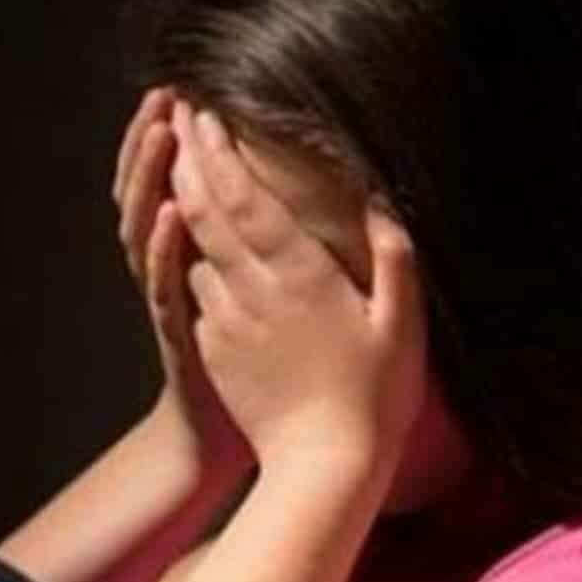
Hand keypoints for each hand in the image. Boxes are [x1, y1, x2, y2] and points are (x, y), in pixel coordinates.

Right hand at [112, 86, 252, 482]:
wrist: (239, 437)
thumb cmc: (268, 366)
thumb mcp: (268, 292)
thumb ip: (276, 243)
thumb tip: (303, 191)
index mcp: (200, 254)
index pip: (182, 183)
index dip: (180, 140)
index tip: (189, 91)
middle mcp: (176, 270)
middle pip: (150, 193)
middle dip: (155, 143)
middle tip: (164, 95)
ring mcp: (173, 299)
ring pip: (146, 229)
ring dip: (152, 181)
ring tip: (163, 135)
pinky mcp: (179, 332)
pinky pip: (164, 285)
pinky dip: (164, 249)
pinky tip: (171, 215)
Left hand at [166, 98, 427, 478]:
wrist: (321, 469)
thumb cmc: (373, 399)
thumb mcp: (401, 326)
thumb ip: (394, 258)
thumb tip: (384, 203)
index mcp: (299, 275)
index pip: (246, 199)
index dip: (220, 153)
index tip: (205, 113)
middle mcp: (253, 290)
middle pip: (206, 212)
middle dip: (189, 159)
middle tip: (179, 117)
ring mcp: (227, 321)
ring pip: (194, 250)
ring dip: (185, 204)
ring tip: (184, 167)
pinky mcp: (215, 350)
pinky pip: (200, 294)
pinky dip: (193, 260)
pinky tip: (198, 247)